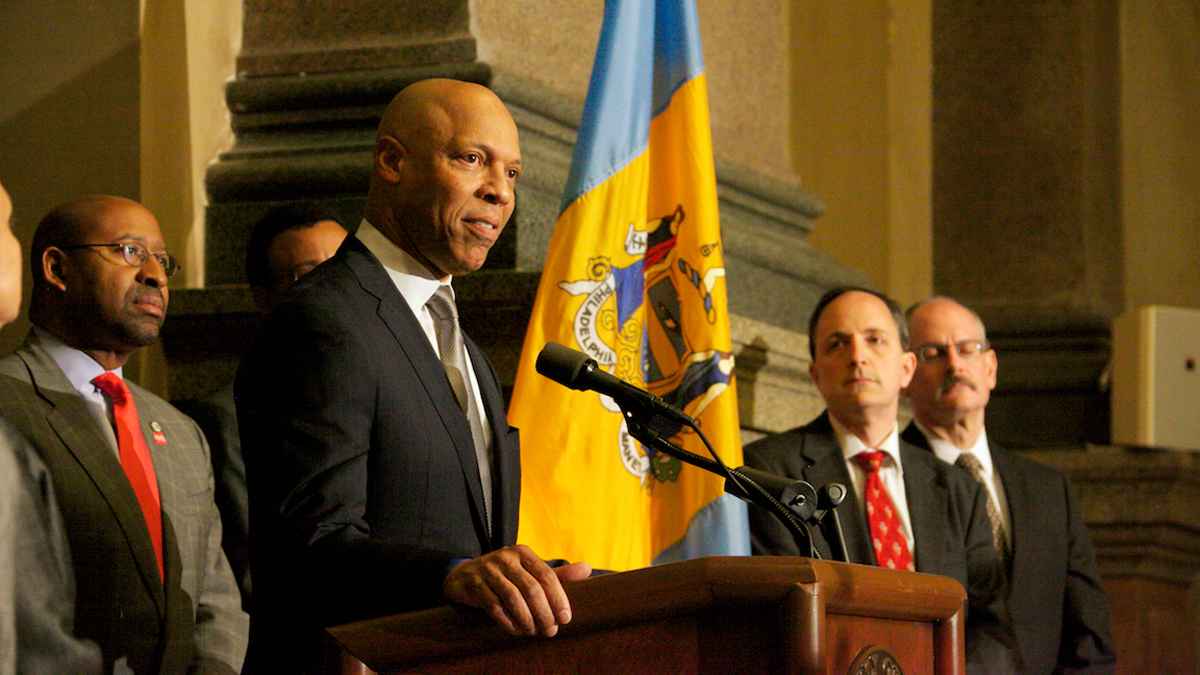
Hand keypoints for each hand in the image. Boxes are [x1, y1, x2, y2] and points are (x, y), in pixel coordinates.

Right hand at [443, 545, 591, 636]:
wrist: (464, 575)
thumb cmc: (505, 575)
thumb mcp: (529, 571)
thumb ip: (557, 574)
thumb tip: (587, 569)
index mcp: (523, 552)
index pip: (546, 576)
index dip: (558, 598)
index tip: (565, 618)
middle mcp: (506, 557)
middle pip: (531, 588)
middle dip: (544, 613)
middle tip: (551, 631)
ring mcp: (488, 570)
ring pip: (513, 598)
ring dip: (527, 619)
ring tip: (534, 632)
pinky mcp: (474, 584)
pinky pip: (494, 606)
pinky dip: (508, 621)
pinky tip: (516, 630)